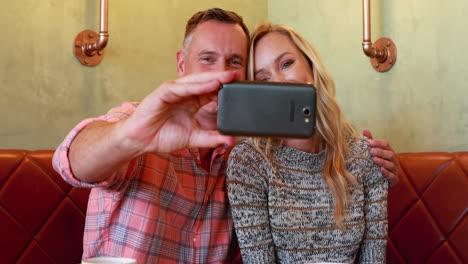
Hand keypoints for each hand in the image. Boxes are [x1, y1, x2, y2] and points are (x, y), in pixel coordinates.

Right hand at [121, 71, 238, 153]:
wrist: (141, 140)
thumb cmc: (162, 136)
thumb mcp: (193, 138)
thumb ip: (211, 139)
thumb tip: (230, 141)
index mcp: (192, 102)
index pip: (212, 92)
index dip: (226, 89)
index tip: (242, 88)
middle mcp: (184, 94)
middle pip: (206, 83)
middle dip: (222, 78)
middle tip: (239, 75)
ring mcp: (174, 91)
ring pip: (195, 82)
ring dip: (211, 78)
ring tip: (227, 76)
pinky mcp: (163, 92)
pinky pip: (181, 88)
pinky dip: (195, 86)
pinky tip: (208, 84)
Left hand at [363, 129, 399, 186]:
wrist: (383, 180)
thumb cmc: (378, 164)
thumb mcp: (374, 152)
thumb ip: (371, 142)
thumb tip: (365, 130)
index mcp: (389, 151)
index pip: (386, 144)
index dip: (378, 143)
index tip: (369, 142)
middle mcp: (394, 160)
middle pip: (390, 154)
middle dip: (380, 152)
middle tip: (371, 151)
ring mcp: (395, 170)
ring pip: (391, 164)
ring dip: (382, 161)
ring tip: (374, 160)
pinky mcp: (394, 179)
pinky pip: (392, 176)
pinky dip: (387, 173)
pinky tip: (381, 170)